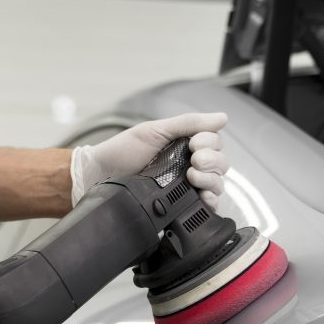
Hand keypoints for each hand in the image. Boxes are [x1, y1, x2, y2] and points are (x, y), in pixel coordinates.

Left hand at [70, 112, 229, 208]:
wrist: (101, 175)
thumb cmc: (123, 151)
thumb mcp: (156, 130)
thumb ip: (188, 123)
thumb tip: (222, 118)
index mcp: (186, 144)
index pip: (216, 142)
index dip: (210, 143)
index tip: (194, 144)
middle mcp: (190, 164)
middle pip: (221, 164)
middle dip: (211, 161)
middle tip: (194, 160)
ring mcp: (187, 185)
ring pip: (217, 184)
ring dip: (210, 179)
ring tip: (192, 176)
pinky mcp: (182, 204)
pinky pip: (207, 206)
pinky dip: (210, 201)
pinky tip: (202, 196)